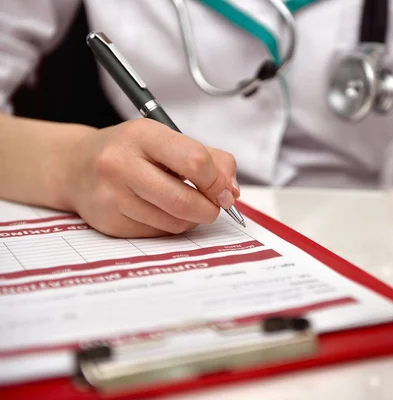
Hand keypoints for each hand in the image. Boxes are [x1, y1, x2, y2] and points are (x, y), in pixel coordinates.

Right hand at [63, 119, 239, 237]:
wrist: (76, 166)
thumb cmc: (132, 152)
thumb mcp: (168, 140)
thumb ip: (211, 159)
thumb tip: (232, 191)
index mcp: (143, 134)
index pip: (195, 161)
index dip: (218, 182)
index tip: (225, 191)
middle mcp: (120, 163)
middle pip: (185, 200)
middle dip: (210, 209)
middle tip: (214, 206)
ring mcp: (111, 195)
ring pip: (174, 222)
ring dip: (191, 219)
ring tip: (184, 203)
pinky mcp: (109, 222)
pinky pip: (157, 233)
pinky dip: (170, 226)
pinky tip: (160, 210)